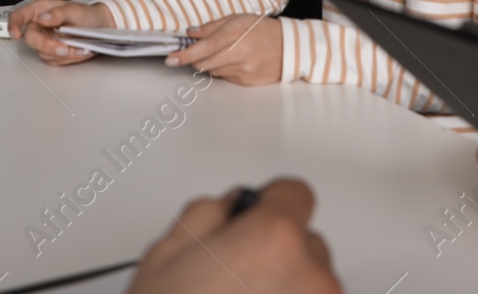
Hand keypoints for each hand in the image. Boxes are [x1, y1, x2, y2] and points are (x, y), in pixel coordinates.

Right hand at [8, 0, 114, 64]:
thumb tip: (43, 18)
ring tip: (80, 47)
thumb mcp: (76, 10)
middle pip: (30, 39)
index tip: (16, 35)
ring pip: (42, 52)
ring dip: (62, 53)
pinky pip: (54, 60)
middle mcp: (40, 25)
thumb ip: (59, 13)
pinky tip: (79, 51)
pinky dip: (68, 58)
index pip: (19, 16)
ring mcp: (45, 40)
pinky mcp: (52, 53)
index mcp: (41, 10)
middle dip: (47, 46)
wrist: (101, 28)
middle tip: (64, 48)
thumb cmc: (87, 15)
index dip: (13, 25)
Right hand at [128, 179, 341, 293]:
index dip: (268, 204)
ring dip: (288, 293)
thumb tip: (230, 207)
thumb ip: (206, 213)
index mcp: (274, 239)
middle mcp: (312, 277)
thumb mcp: (164, 256)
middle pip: (307, 244)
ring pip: (313, 287)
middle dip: (276, 255)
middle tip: (233, 281)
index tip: (257, 216)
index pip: (295, 194)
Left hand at [166, 14, 280, 85]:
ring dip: (209, 63)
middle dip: (194, 59)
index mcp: (236, 35)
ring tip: (223, 52)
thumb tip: (190, 34)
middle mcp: (239, 55)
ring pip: (212, 71)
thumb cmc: (262, 30)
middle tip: (194, 52)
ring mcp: (244, 71)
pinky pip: (225, 78)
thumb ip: (212, 27)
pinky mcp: (247, 83)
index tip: (170, 59)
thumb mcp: (237, 19)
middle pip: (203, 63)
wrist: (290, 48)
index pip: (203, 48)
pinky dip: (223, 70)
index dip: (184, 55)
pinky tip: (234, 61)